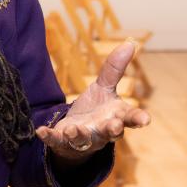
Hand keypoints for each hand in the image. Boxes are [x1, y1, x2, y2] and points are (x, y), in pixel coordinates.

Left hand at [35, 40, 150, 161]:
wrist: (75, 132)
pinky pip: (57, 142)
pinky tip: (40, 131)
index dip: (138, 119)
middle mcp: (102, 130)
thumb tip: (130, 43)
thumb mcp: (104, 87)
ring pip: (84, 140)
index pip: (130, 118)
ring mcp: (84, 138)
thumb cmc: (96, 109)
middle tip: (114, 127)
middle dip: (112, 130)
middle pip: (110, 132)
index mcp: (116, 116)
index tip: (145, 120)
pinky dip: (49, 137)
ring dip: (79, 135)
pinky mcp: (64, 143)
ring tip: (73, 130)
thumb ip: (115, 69)